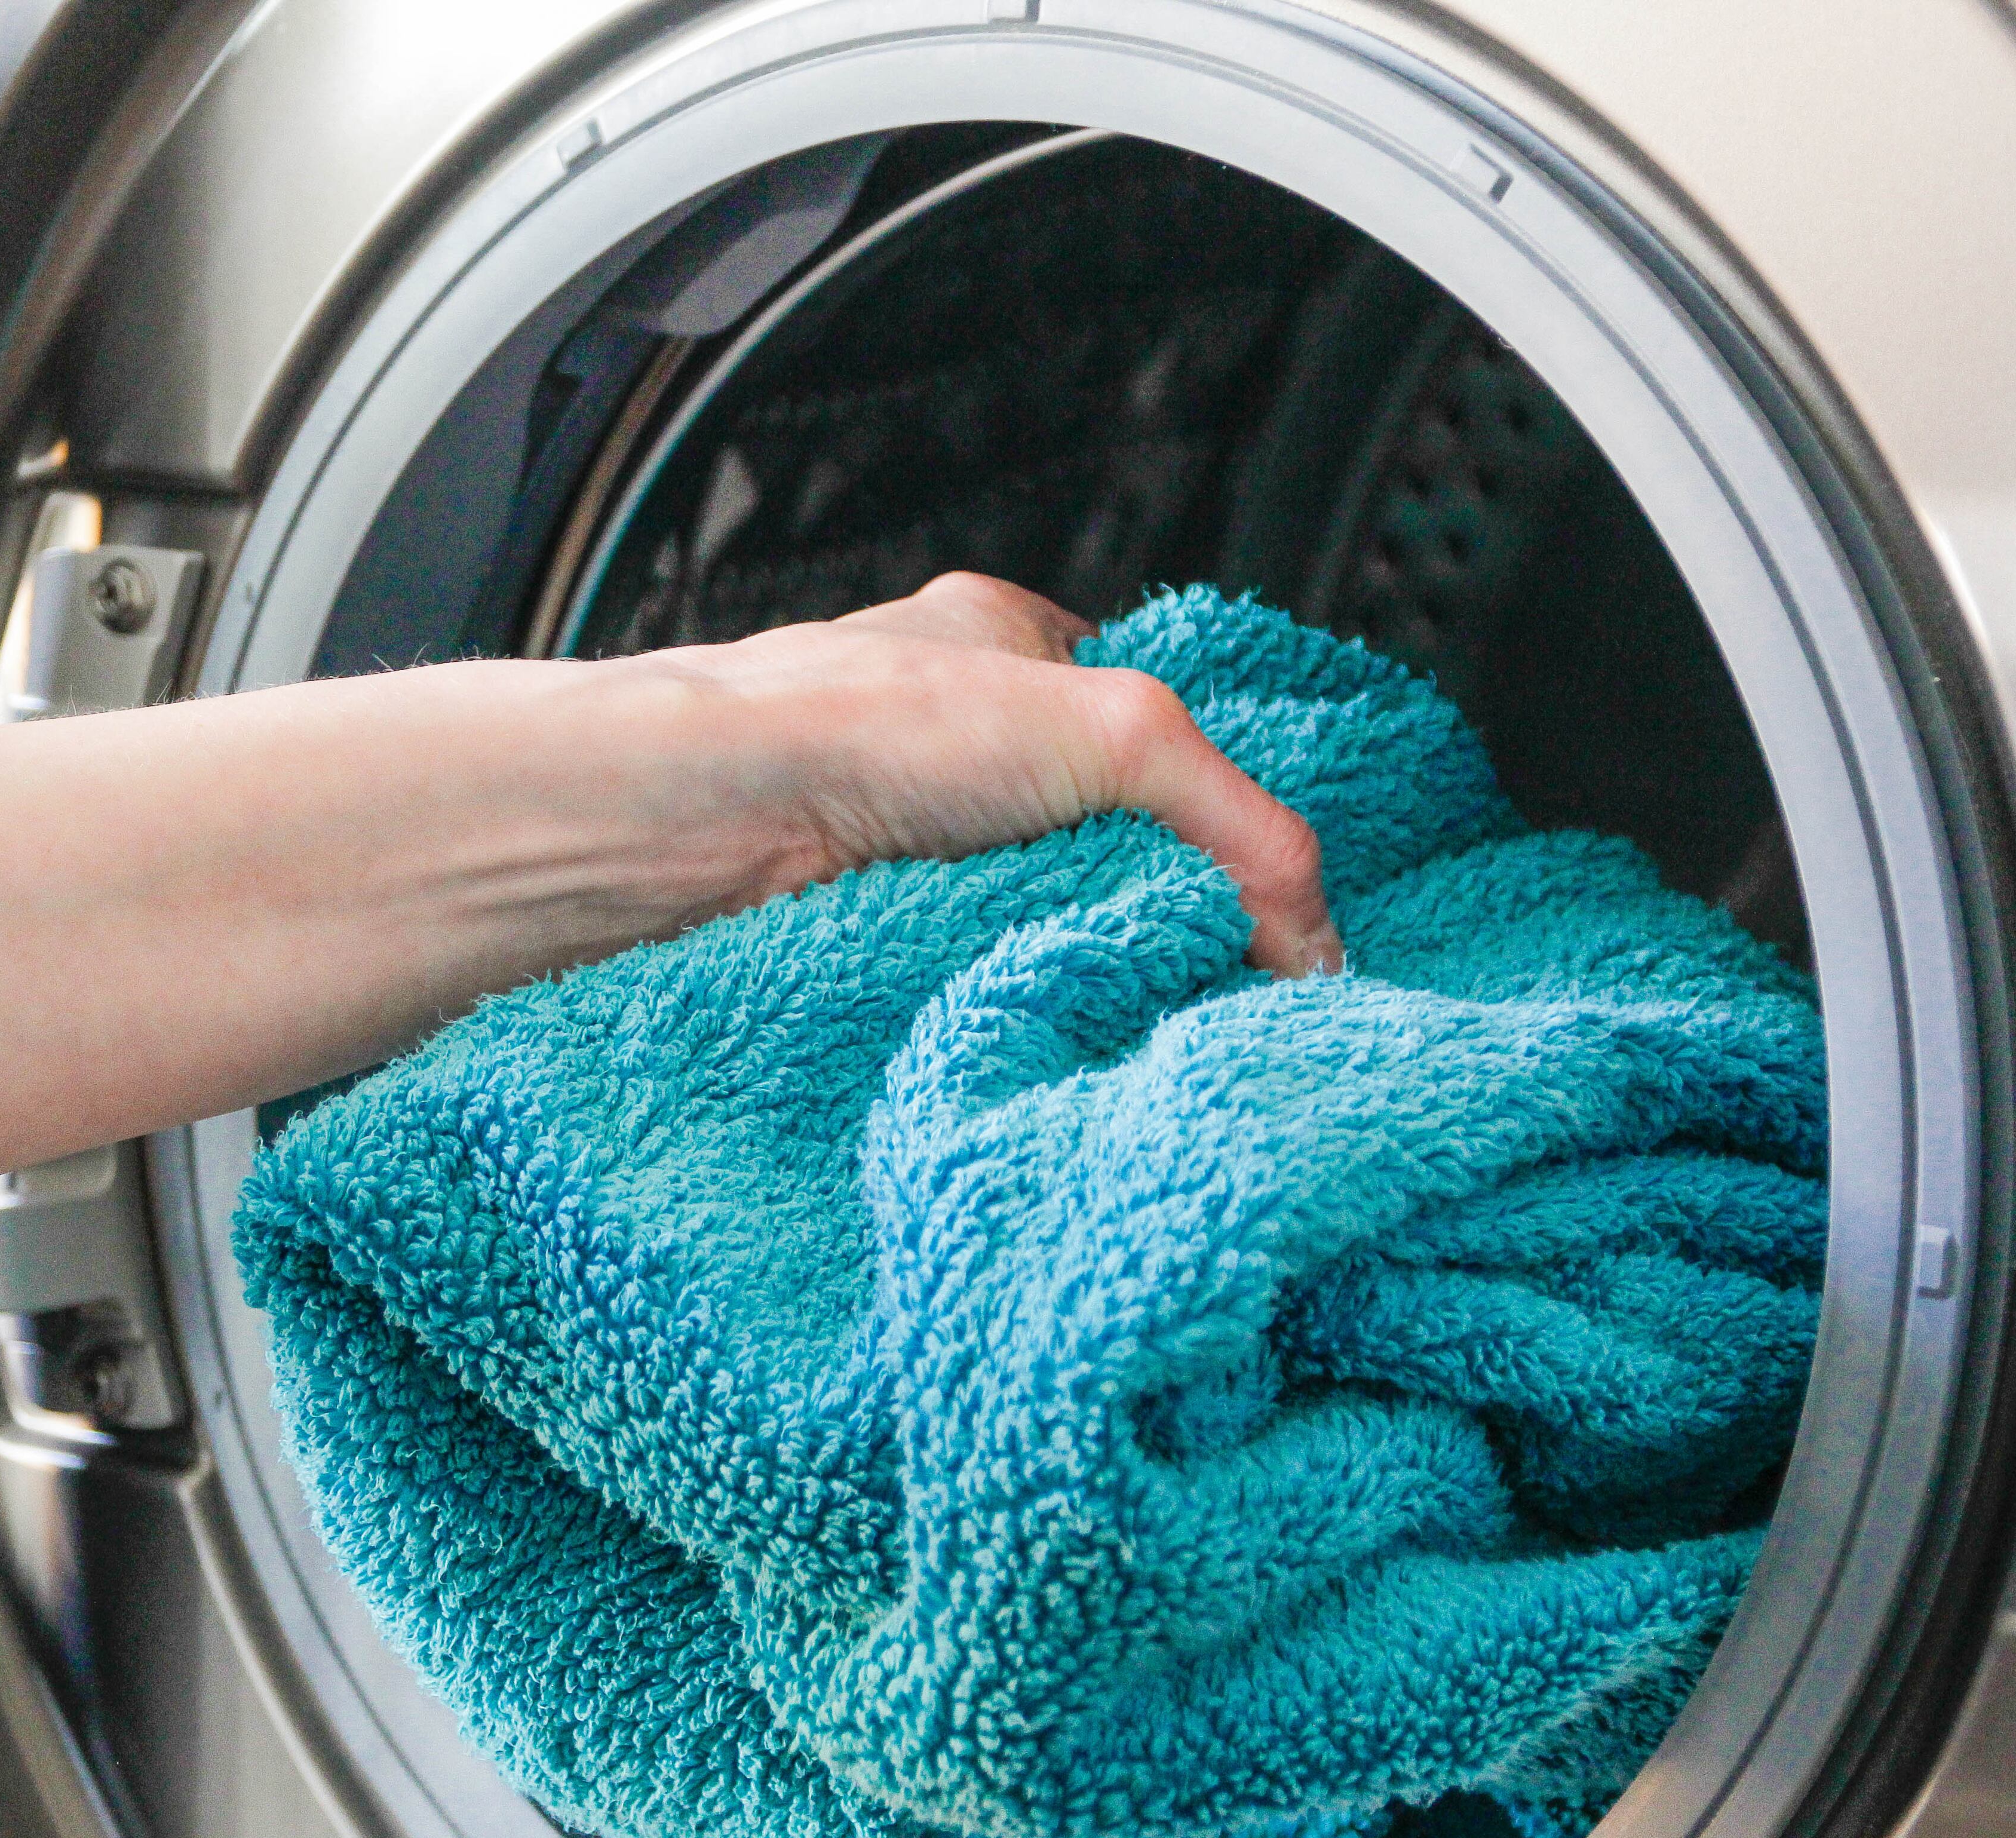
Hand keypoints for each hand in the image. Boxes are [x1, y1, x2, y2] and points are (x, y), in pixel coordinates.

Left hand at [680, 573, 1341, 975]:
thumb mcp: (1118, 733)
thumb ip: (1242, 824)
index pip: (1144, 718)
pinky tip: (1031, 1020)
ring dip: (1075, 958)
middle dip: (1146, 894)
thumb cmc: (860, 722)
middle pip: (1092, 827)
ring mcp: (894, 829)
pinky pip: (965, 973)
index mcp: (1002, 639)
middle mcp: (942, 730)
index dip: (1208, 799)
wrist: (702, 826)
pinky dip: (1005, 1001)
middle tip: (1202, 962)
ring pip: (1030, 909)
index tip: (1261, 886)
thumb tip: (1313, 937)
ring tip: (1118, 1003)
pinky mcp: (857, 921)